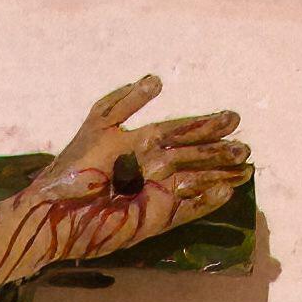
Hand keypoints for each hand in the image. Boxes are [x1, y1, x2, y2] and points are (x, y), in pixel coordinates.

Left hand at [32, 76, 250, 255]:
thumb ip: (127, 103)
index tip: (234, 118)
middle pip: (195, 156)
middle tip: (246, 147)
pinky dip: (205, 202)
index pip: (183, 130)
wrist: (55, 211)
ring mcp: (156, 194)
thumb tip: (158, 81)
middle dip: (221, 152)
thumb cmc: (73, 168)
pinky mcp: (153, 220)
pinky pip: (186, 211)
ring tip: (246, 169)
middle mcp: (154, 168)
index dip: (208, 125)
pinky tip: (226, 192)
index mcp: (144, 142)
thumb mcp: (99, 124)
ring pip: (197, 182)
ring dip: (221, 175)